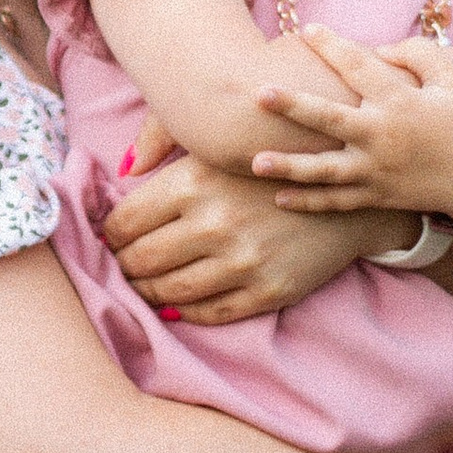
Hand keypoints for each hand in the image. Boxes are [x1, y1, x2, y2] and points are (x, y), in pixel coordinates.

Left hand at [102, 124, 390, 324]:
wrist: (341, 188)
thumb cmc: (263, 162)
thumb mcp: (213, 139)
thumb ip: (161, 140)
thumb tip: (121, 167)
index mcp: (192, 182)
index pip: (123, 224)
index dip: (111, 235)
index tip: (115, 237)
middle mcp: (214, 224)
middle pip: (139, 262)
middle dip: (124, 266)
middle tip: (126, 264)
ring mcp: (242, 262)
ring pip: (167, 293)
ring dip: (147, 292)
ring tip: (147, 283)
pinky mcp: (266, 291)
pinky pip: (206, 313)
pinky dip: (183, 310)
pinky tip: (179, 299)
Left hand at [249, 28, 452, 219]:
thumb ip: (418, 54)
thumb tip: (378, 48)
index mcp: (399, 101)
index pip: (359, 66)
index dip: (332, 45)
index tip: (306, 30)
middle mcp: (382, 136)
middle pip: (329, 119)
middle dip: (293, 106)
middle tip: (259, 94)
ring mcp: (376, 171)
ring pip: (324, 171)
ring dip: (289, 166)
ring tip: (254, 163)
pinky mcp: (376, 196)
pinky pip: (337, 202)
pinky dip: (308, 202)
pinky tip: (279, 198)